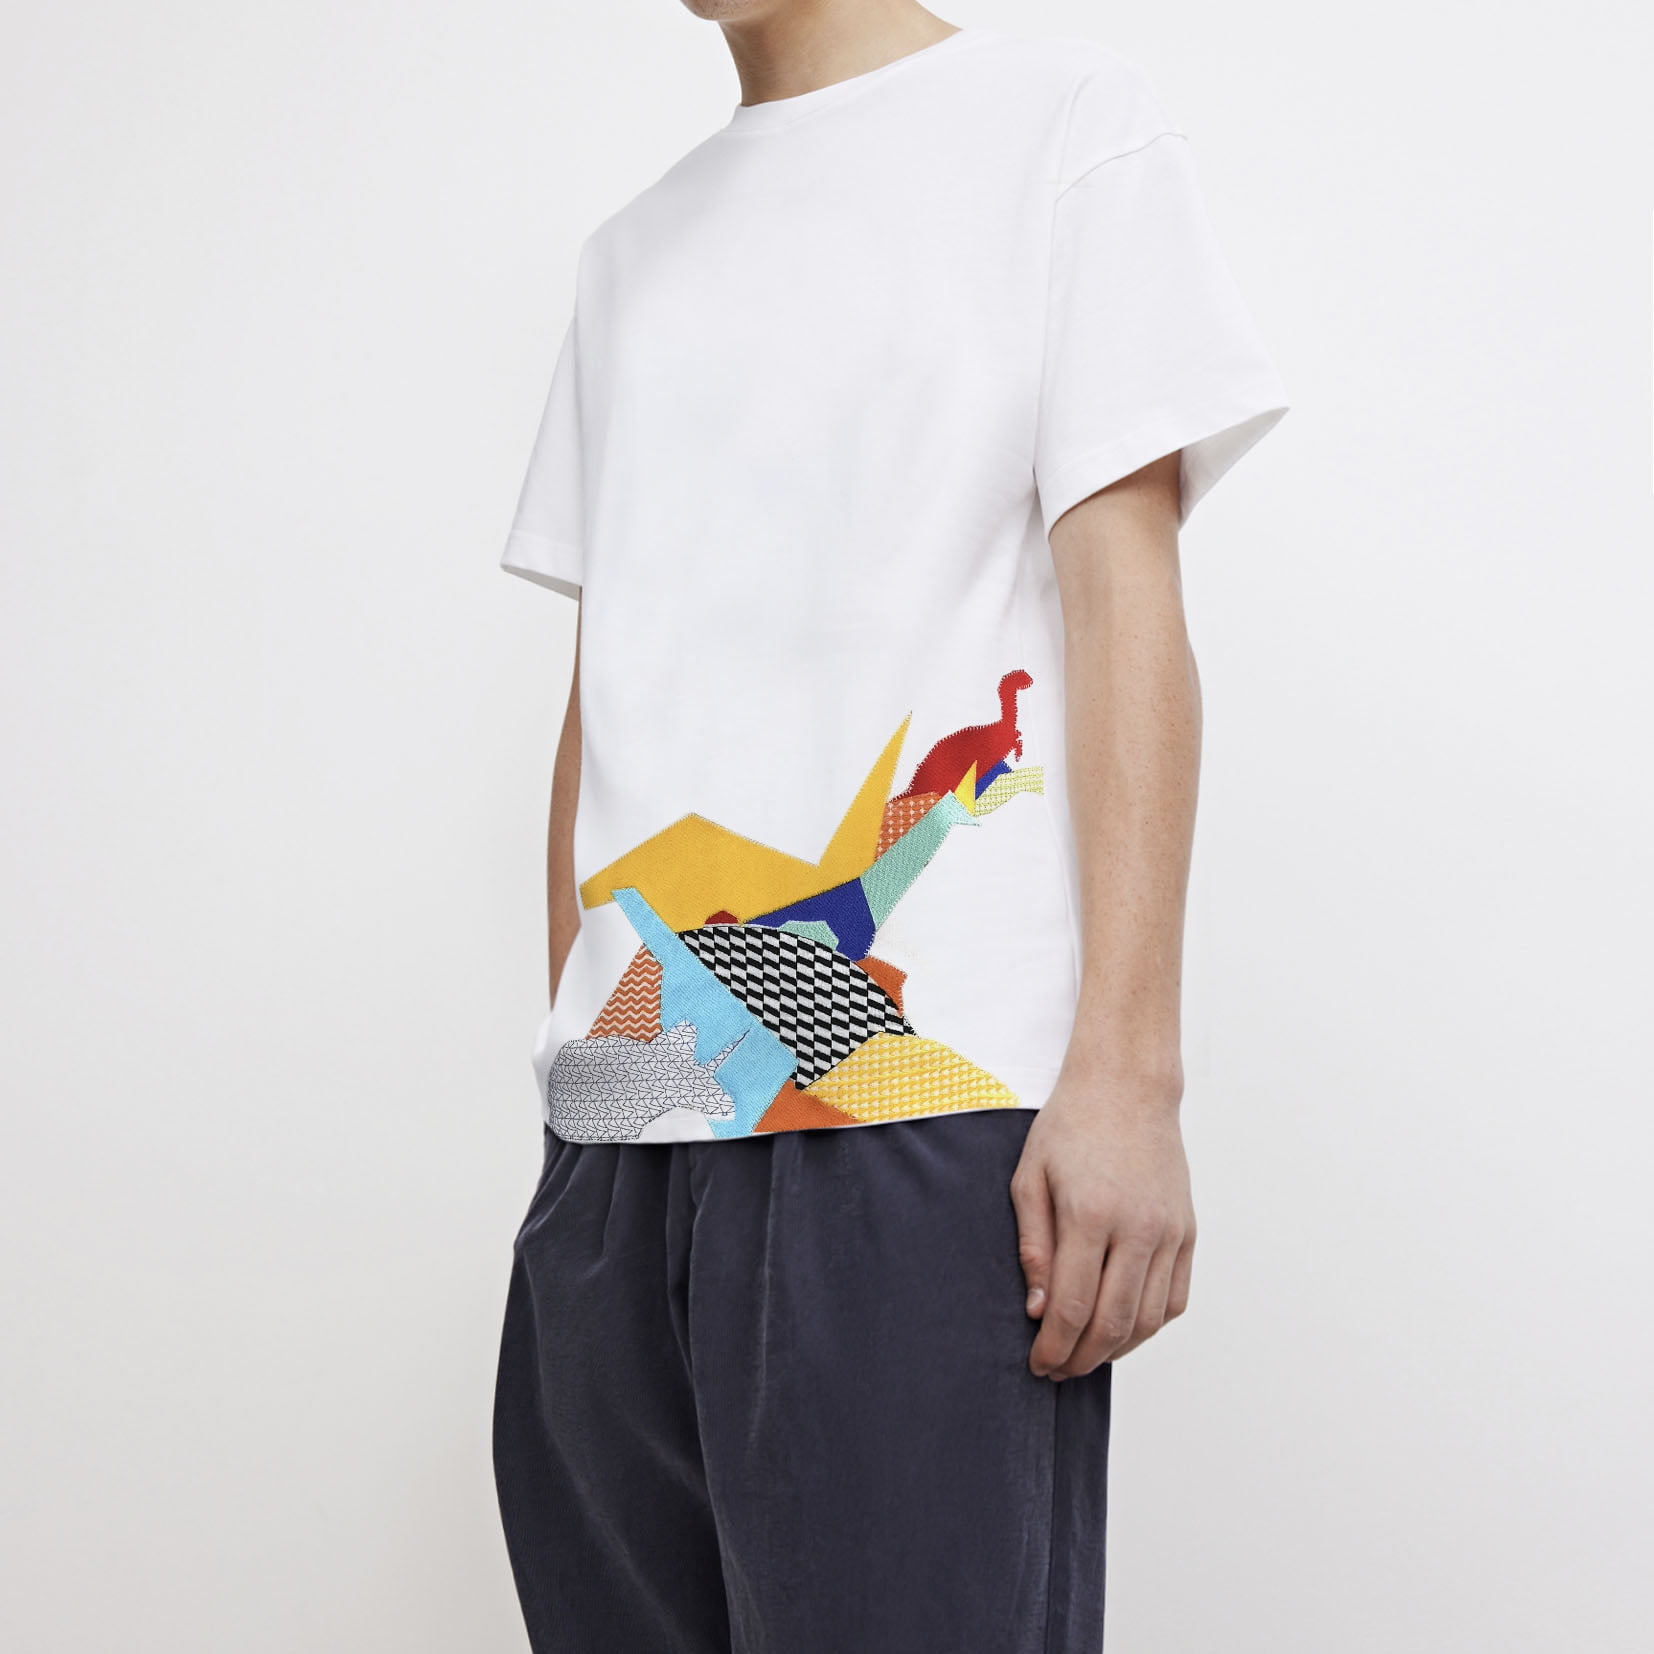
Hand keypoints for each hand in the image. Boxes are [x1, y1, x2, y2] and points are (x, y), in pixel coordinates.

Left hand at [1010, 1074, 1194, 1378]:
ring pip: (1148, 1320)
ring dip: (1116, 1350)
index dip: (1054, 1347)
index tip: (1038, 1364)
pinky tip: (1122, 1329)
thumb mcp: (1030, 1178)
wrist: (1127, 1087)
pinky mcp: (1188, 1232)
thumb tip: (1038, 1310)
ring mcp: (1169, 1232)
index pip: (1072, 1307)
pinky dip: (1150, 1326)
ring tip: (1085, 1355)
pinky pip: (1175, 1299)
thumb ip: (1033, 1246)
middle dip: (1080, 1358)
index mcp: (1090, 1214)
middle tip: (1057, 1370)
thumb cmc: (1071, 1127)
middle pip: (1112, 1323)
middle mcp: (1137, 1228)